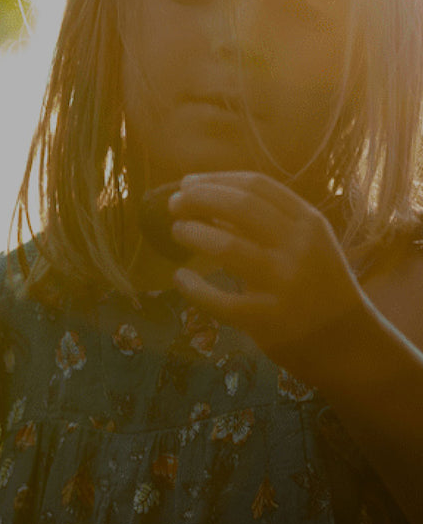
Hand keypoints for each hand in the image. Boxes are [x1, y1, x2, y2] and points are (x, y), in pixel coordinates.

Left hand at [165, 171, 368, 378]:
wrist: (350, 343)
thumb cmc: (316, 285)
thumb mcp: (304, 245)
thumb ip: (265, 222)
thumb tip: (206, 197)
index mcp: (309, 223)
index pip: (257, 186)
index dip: (215, 179)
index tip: (187, 182)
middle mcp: (300, 248)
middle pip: (240, 207)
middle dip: (199, 198)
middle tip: (174, 203)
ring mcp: (285, 284)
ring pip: (226, 246)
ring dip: (193, 233)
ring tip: (177, 230)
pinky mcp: (268, 320)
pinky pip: (219, 300)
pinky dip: (193, 287)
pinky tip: (180, 278)